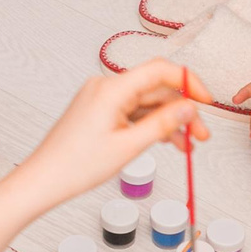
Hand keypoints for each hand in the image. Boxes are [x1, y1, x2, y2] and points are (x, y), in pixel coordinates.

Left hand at [10, 62, 210, 206]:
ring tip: (188, 146)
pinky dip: (152, 125)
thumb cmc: (75, 166)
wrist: (44, 180)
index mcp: (111, 89)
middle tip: (201, 136)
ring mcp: (102, 99)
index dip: (189, 83)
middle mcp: (106, 87)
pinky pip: (134, 112)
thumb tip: (189, 108)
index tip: (206, 102)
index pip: (160, 70)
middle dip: (182, 111)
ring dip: (169, 122)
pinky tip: (168, 142)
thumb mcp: (128, 147)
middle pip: (156, 90)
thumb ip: (163, 124)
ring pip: (147, 103)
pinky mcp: (100, 112)